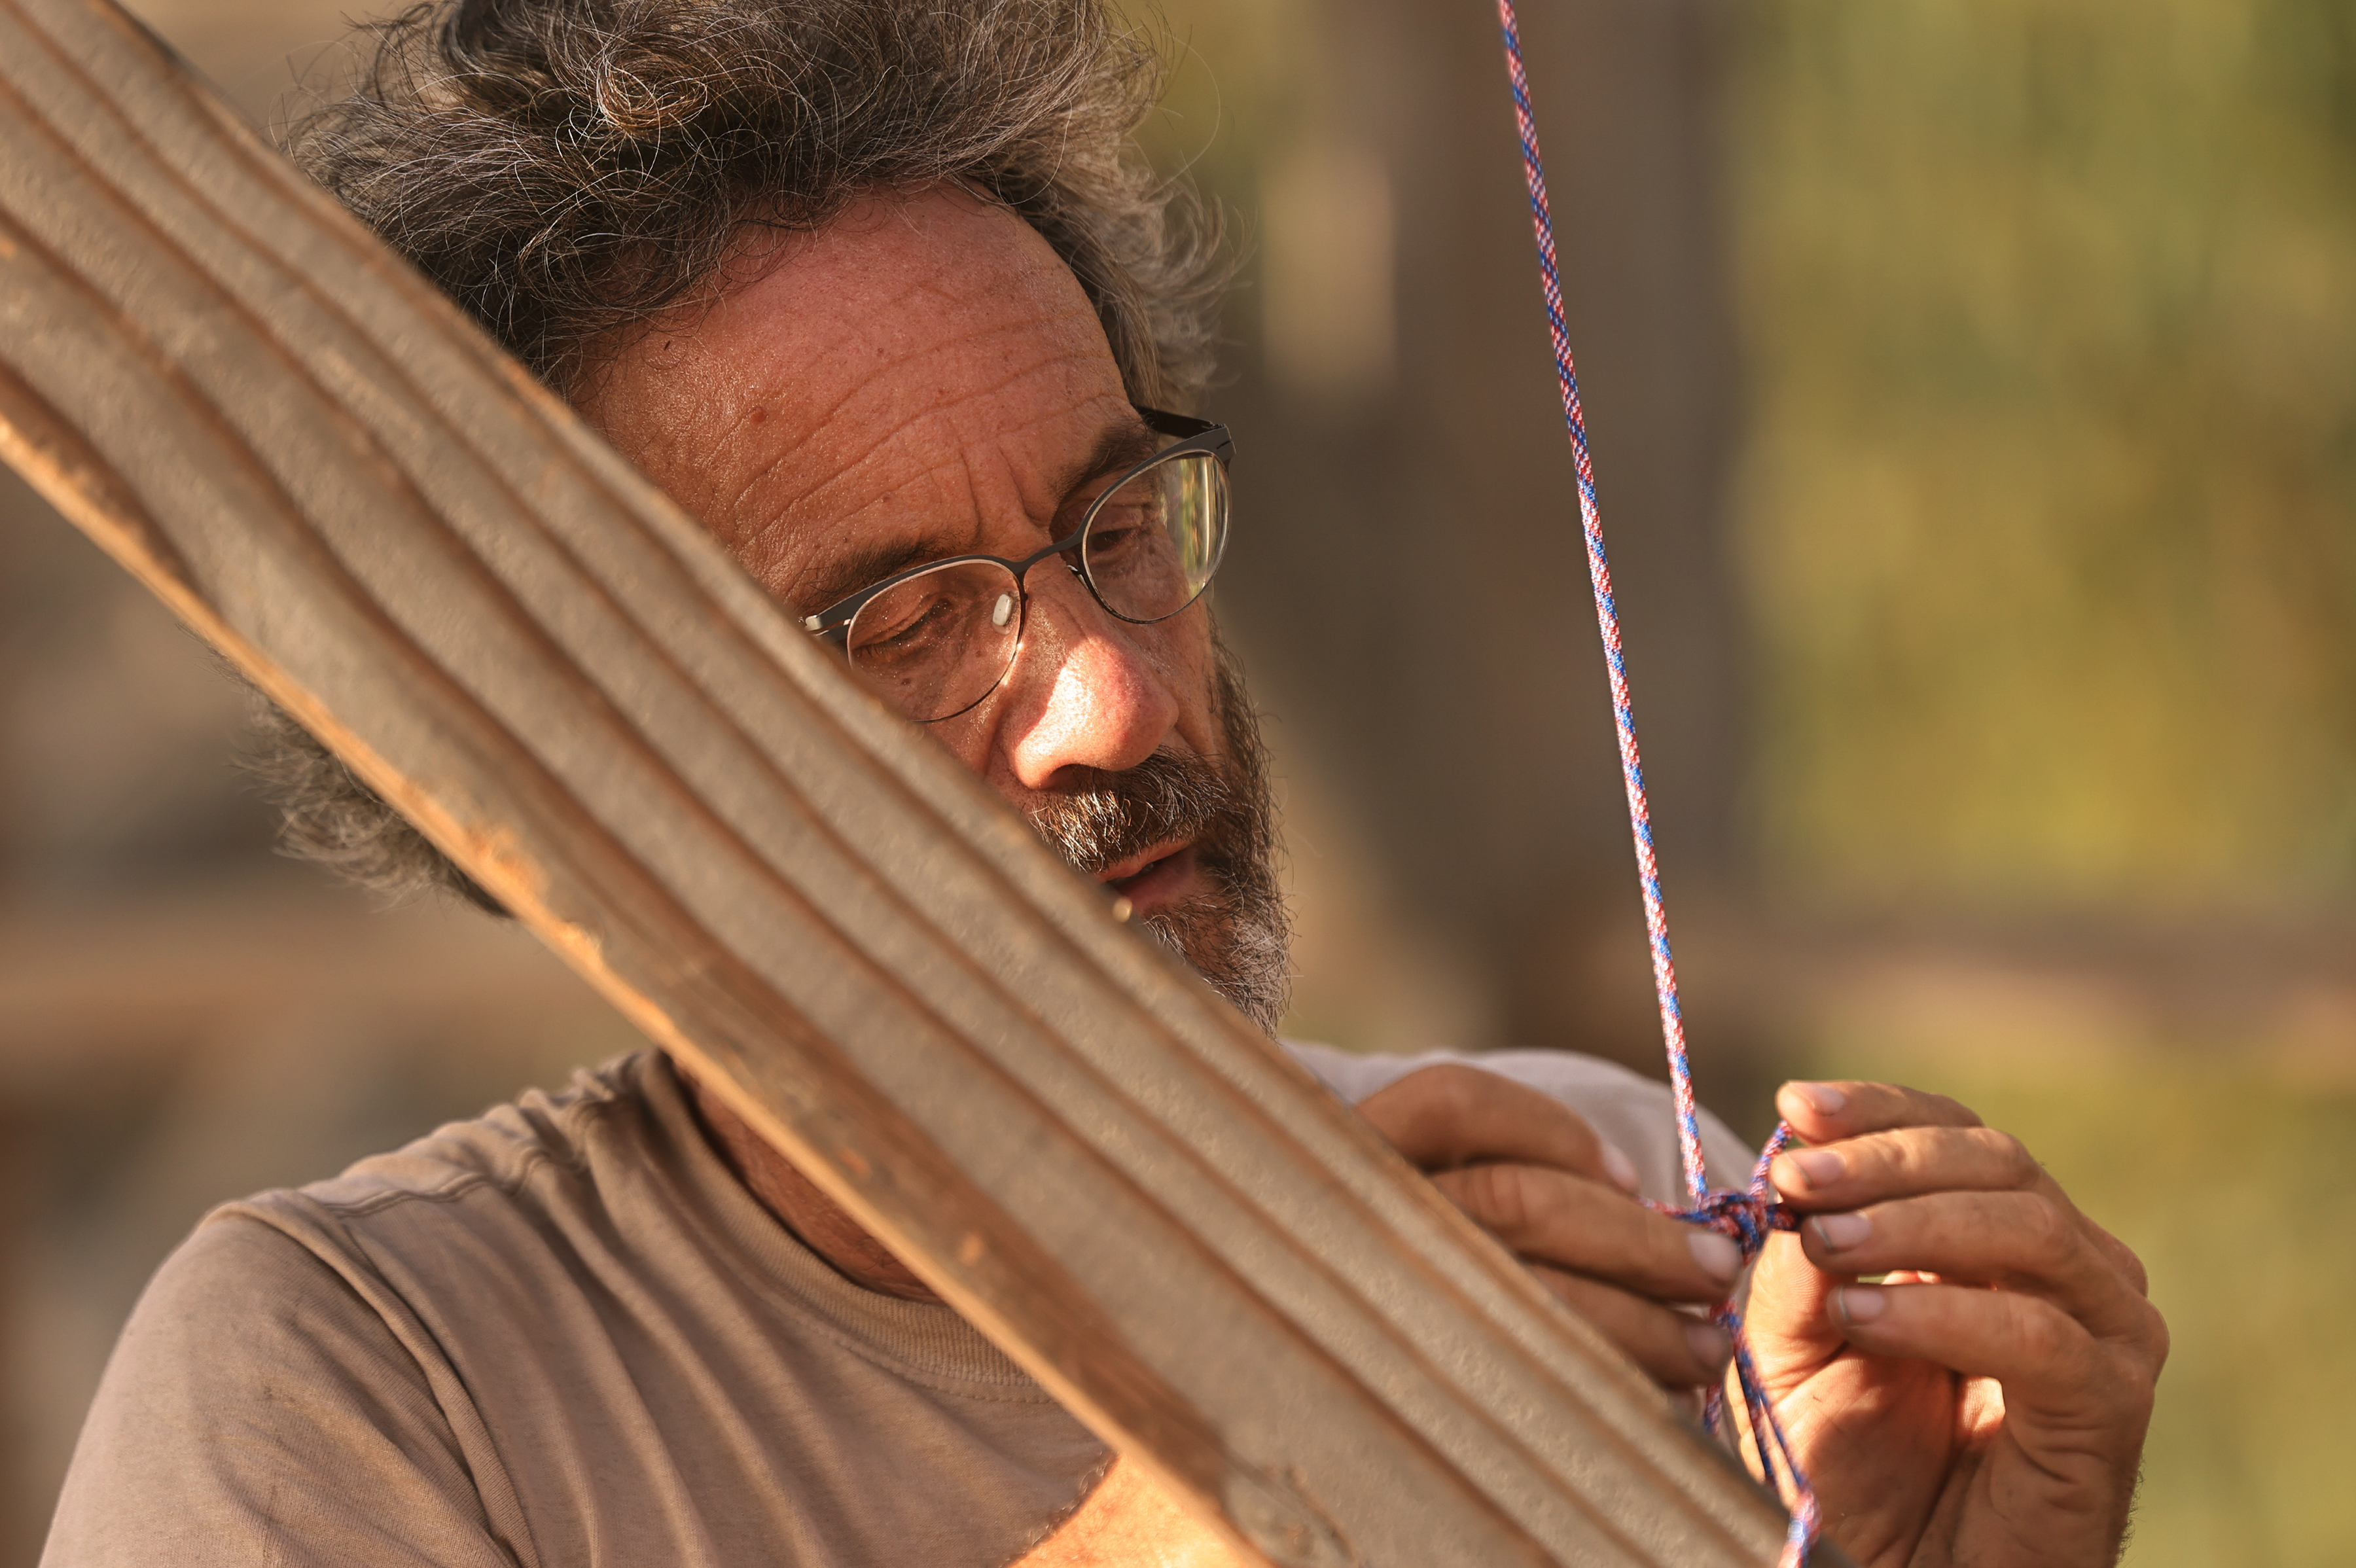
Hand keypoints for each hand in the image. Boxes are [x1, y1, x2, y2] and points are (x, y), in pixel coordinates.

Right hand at [1356, 1064, 1739, 1390]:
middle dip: (1635, 1240)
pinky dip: (1599, 1387)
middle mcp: (1353, 1222)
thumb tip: (1630, 1200)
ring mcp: (1370, 1305)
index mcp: (1349, 1157)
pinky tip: (1642, 1398)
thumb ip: (1488, 1193)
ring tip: (1703, 1348)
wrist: (1292, 1410)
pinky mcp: (1400, 1397)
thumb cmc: (1389, 1291)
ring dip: (1638, 1324)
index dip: (1552, 1129)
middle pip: (1513, 1204)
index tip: (1631, 1178)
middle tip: (1716, 1270)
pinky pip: (1520, 1394)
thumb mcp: (1405, 1215)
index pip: (1450, 1104)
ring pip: (1527, 1300)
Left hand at [1745, 1081, 2166, 1567]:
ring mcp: (2104, 1331)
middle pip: (1995, 1161)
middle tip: (1795, 1179)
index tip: (1798, 1107)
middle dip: (1885, 1159)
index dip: (1878, 1111)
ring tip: (1823, 1244)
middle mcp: (2069, 1266)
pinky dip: (1944, 1314)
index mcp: (1996, 1231)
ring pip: (2028, 1229)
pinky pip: (2041, 1335)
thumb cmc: (1851, 1459)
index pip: (1953, 1132)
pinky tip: (1863, 1317)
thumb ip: (1801, 1257)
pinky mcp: (2111, 1406)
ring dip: (1913, 1224)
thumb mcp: (1797, 1337)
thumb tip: (1795, 1172)